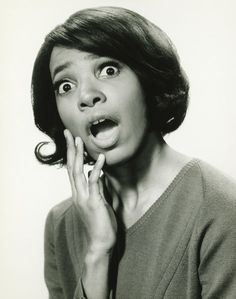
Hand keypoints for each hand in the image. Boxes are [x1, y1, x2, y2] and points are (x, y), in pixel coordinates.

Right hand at [64, 129, 116, 254]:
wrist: (100, 244)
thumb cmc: (100, 223)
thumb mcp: (98, 202)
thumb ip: (97, 188)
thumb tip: (97, 174)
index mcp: (79, 193)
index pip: (73, 170)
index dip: (72, 154)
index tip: (71, 140)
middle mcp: (78, 193)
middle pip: (72, 167)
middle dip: (70, 149)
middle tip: (68, 133)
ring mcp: (84, 198)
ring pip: (78, 172)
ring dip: (78, 155)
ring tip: (78, 139)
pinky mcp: (93, 203)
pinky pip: (94, 183)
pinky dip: (97, 169)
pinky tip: (101, 158)